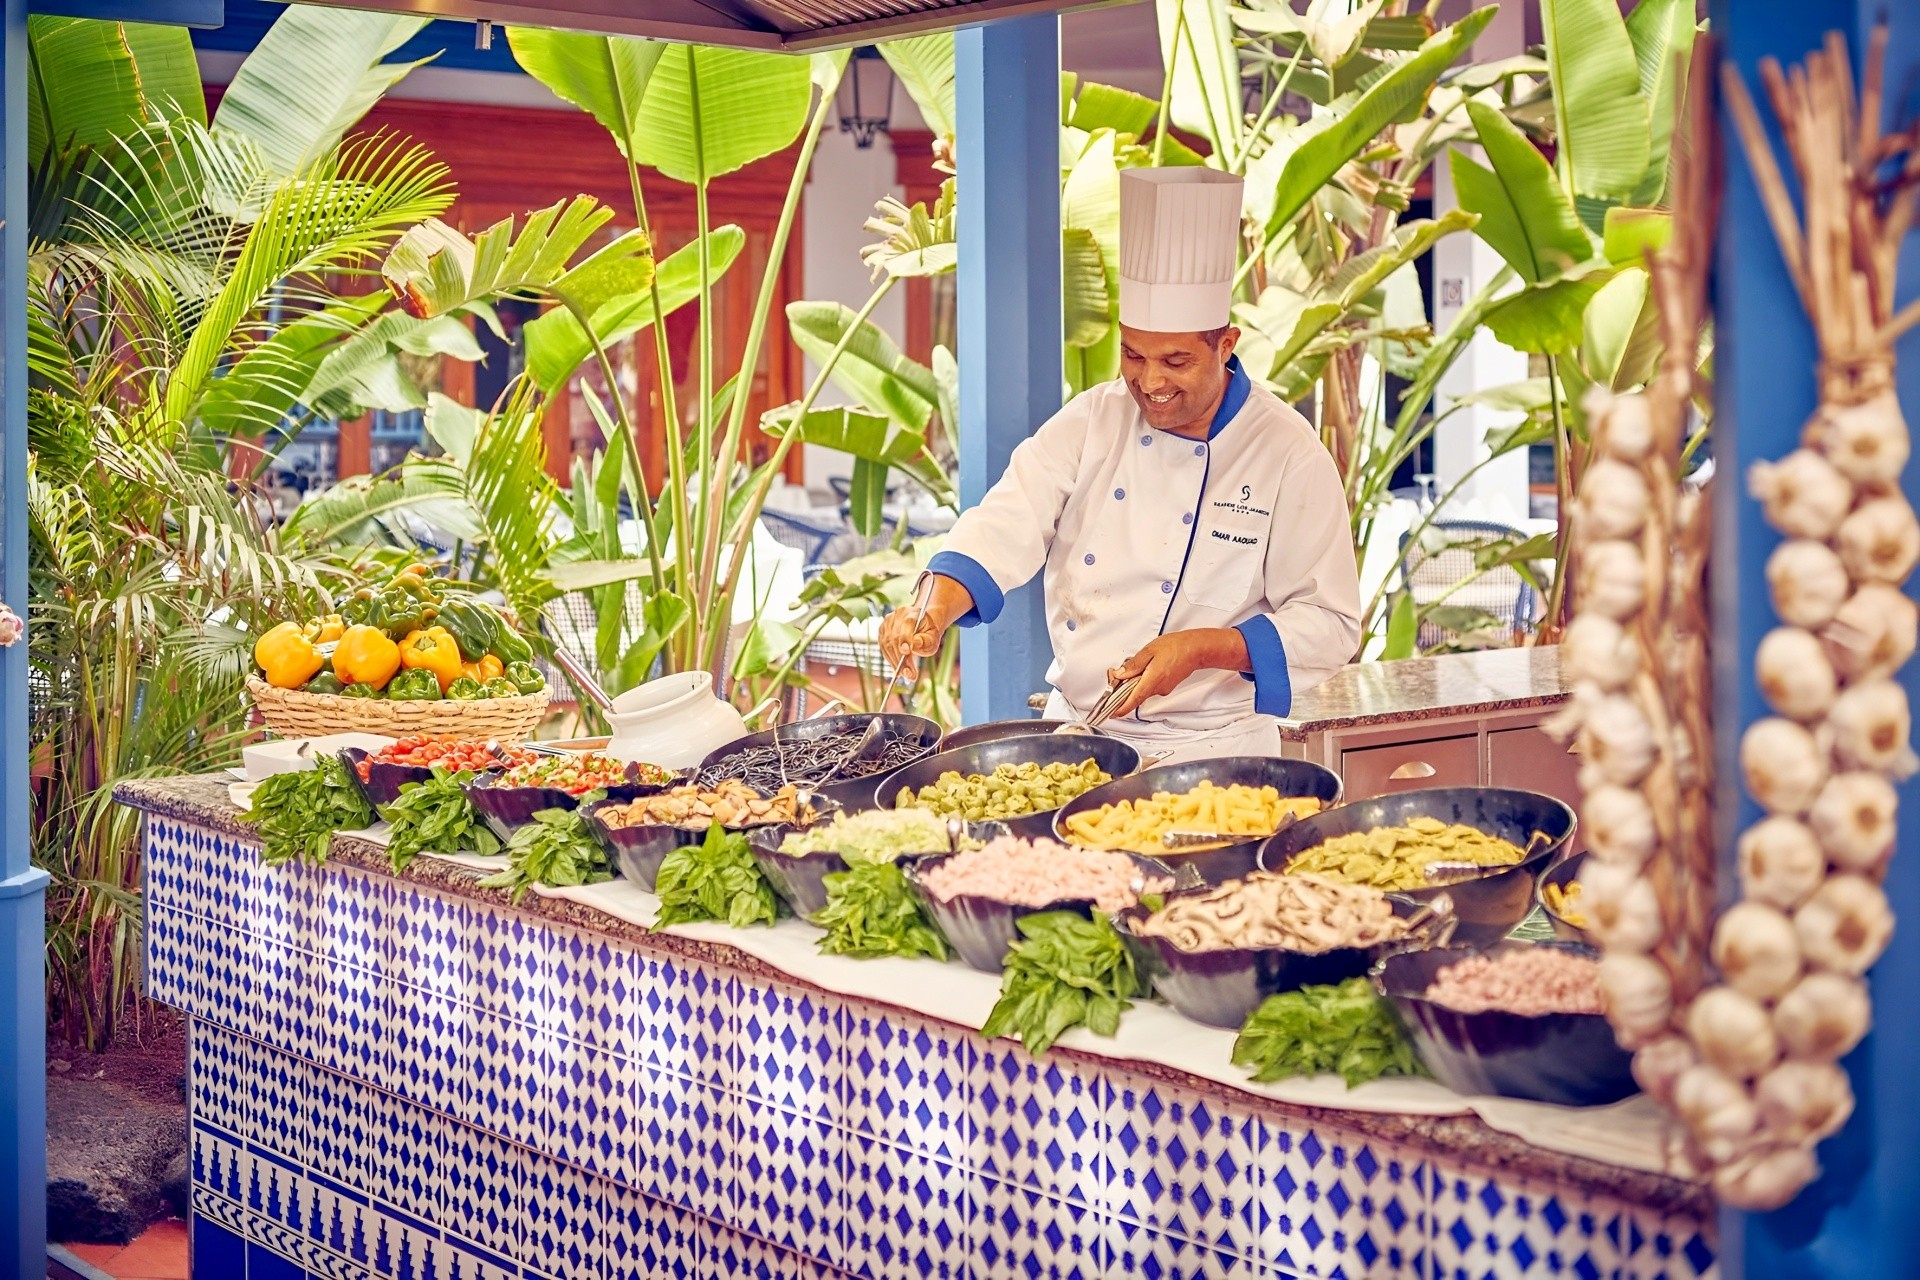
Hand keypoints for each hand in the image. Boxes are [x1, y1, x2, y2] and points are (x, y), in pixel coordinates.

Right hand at [878, 574, 974, 680]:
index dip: (905, 638)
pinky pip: (883, 648)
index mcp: (912, 613)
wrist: (921, 626)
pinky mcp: (882, 631)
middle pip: (895, 637)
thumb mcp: (933, 637)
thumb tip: (914, 645)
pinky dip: (890, 660)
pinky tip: (898, 669)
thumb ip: (926, 641)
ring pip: (886, 644)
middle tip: (910, 674)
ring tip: (906, 674)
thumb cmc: (928, 633)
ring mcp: (887, 622)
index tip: (907, 653)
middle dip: (901, 658)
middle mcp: (897, 615)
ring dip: (895, 662)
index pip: (907, 624)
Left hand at [1104, 628, 1249, 720]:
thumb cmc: (1176, 647)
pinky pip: (1150, 687)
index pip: (1133, 700)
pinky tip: (1146, 668)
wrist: (1196, 649)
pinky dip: (1144, 681)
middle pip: (1135, 695)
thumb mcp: (1149, 651)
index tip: (1112, 713)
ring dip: (1134, 683)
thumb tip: (1120, 674)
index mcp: (1152, 680)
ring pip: (1143, 690)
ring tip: (1135, 666)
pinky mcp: (1167, 686)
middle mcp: (1158, 688)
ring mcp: (1163, 689)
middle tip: (1116, 674)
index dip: (1121, 709)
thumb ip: (1133, 664)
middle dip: (1124, 688)